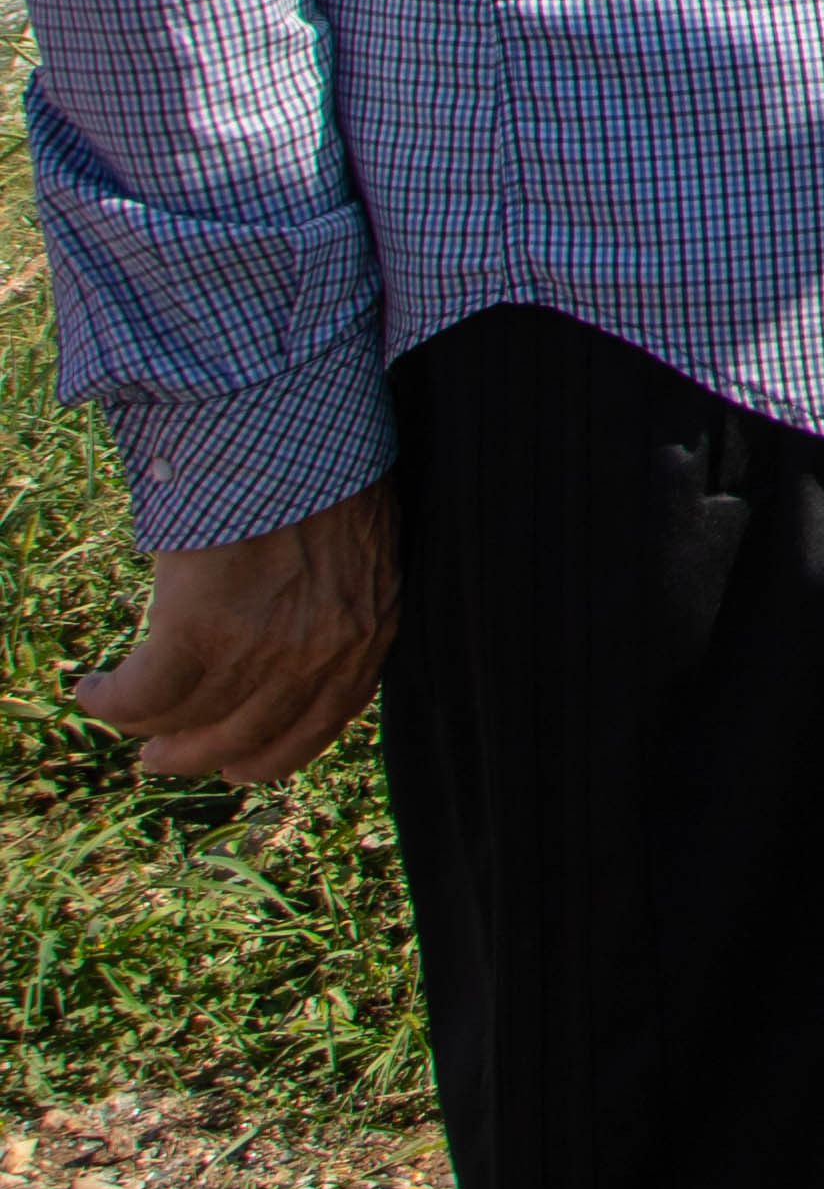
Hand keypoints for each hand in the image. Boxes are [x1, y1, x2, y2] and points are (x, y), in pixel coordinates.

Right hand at [76, 484, 396, 787]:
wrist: (288, 422)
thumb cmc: (319, 468)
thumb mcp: (358, 548)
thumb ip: (337, 602)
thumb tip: (296, 636)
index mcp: (368, 632)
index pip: (319, 725)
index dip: (268, 755)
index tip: (234, 766)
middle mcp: (322, 652)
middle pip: (248, 738)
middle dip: (196, 754)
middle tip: (159, 754)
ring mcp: (263, 646)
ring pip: (188, 720)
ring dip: (143, 725)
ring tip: (118, 707)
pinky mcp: (201, 630)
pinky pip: (143, 695)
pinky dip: (110, 702)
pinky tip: (91, 689)